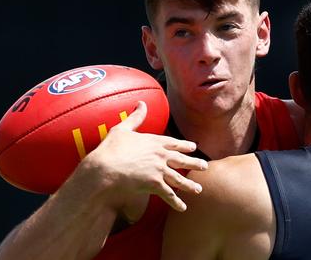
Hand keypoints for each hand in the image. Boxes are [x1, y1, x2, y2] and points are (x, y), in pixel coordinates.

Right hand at [81, 101, 207, 220]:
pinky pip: (169, 194)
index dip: (184, 146)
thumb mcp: (122, 129)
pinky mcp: (155, 184)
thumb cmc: (111, 149)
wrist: (105, 169)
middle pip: (182, 160)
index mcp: (154, 141)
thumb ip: (135, 117)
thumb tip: (141, 103)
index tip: (193, 147)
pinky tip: (182, 208)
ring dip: (189, 185)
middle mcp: (160, 155)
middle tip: (204, 166)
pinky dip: (176, 202)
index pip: (174, 143)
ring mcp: (159, 170)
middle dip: (194, 163)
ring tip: (198, 189)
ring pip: (179, 178)